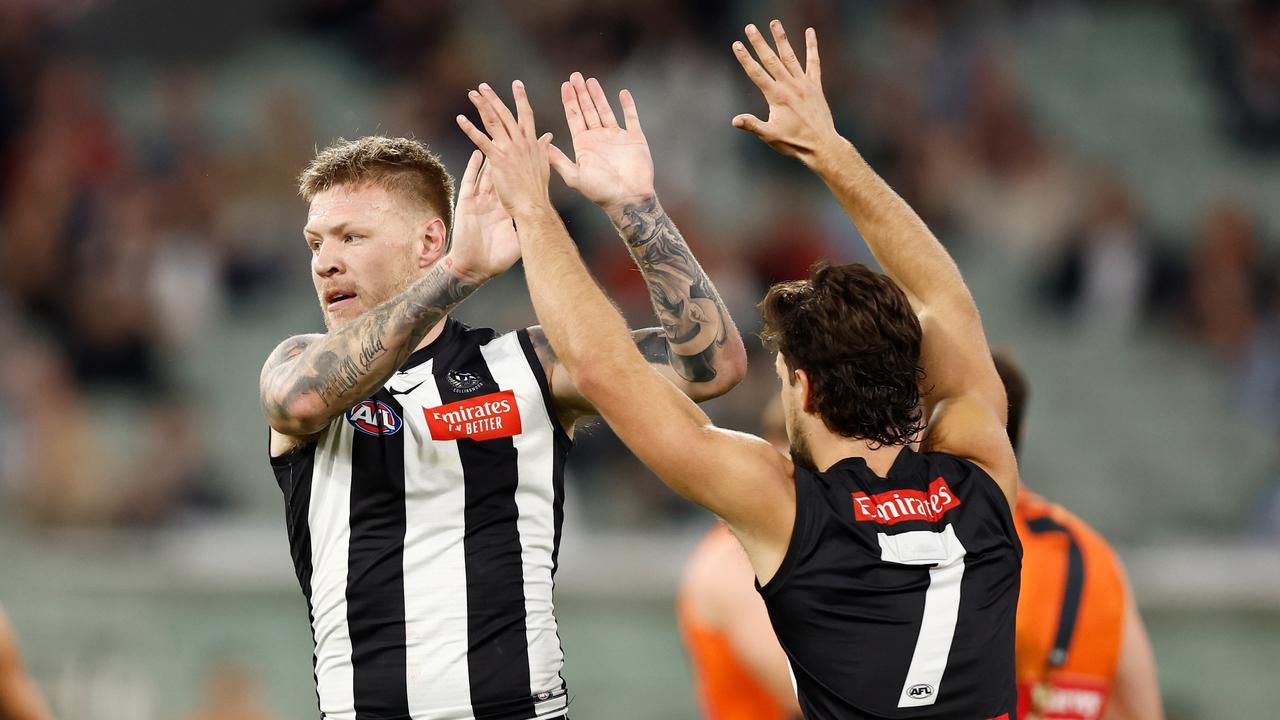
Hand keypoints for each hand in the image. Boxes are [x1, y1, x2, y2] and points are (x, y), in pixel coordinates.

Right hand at [445, 149, 520, 282]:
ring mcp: (479, 202)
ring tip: (497, 137)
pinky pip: (470, 181)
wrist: (474, 269)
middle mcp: (493, 202)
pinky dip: (474, 167)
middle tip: (515, 138)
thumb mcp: (516, 243)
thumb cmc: (495, 260)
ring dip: (491, 154)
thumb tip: (543, 228)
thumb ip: (527, 232)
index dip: (523, 171)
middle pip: (501, 174)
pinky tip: (478, 152)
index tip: (532, 156)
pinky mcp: (466, 204)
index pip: (516, 186)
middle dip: (507, 157)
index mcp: (505, 210)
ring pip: (487, 173)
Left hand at [455, 80, 553, 218]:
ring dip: (482, 106)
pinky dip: (470, 129)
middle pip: (505, 114)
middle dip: (494, 98)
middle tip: (484, 86)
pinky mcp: (498, 159)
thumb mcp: (544, 164)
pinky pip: (481, 140)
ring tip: (472, 94)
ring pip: (493, 121)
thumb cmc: (537, 189)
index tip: (517, 84)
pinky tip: (460, 119)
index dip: (521, 98)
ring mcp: (509, 149)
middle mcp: (521, 142)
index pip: (526, 115)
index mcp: (532, 142)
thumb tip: (548, 136)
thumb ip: (544, 148)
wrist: (533, 205)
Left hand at [548, 73, 654, 221]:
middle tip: (575, 76)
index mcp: (584, 145)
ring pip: (606, 110)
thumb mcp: (575, 176)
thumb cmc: (601, 192)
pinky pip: (631, 118)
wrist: (628, 200)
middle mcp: (599, 138)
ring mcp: (617, 137)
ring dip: (599, 96)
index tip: (565, 85)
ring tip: (591, 80)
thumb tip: (542, 144)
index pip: (574, 117)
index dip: (569, 101)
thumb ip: (559, 160)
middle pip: (588, 110)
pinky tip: (623, 93)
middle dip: (581, 93)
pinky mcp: (634, 139)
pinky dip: (628, 106)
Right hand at [731, 21, 839, 163]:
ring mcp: (804, 83)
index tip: (736, 44)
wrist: (822, 145)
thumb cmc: (794, 142)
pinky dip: (811, 46)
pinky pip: (813, 62)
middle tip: (750, 27)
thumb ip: (752, 125)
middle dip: (759, 43)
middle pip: (771, 60)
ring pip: (790, 56)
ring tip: (774, 23)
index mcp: (776, 96)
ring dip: (781, 39)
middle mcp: (789, 86)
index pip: (756, 73)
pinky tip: (810, 32)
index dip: (745, 58)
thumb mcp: (770, 136)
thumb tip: (735, 121)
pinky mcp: (815, 86)